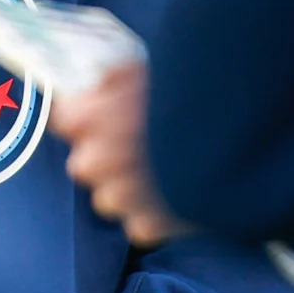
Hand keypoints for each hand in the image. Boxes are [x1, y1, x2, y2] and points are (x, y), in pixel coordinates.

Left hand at [50, 62, 180, 247]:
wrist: (229, 128)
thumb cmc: (186, 88)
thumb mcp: (143, 66)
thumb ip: (112, 79)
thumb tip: (99, 82)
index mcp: (84, 118)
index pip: (64, 120)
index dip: (87, 116)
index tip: (105, 115)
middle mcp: (92, 161)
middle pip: (86, 164)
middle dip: (107, 157)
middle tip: (142, 144)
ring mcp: (118, 197)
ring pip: (110, 198)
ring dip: (129, 189)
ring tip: (164, 172)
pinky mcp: (146, 225)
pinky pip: (140, 223)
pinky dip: (155, 214)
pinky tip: (179, 193)